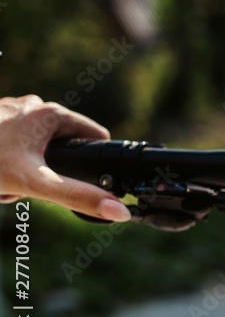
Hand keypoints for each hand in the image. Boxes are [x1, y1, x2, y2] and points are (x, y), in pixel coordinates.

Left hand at [0, 95, 130, 221]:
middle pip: (62, 145)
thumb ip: (78, 197)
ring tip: (3, 180)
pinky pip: (12, 144)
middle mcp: (34, 105)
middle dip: (46, 171)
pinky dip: (5, 162)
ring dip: (24, 169)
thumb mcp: (35, 185)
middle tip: (24, 183)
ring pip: (35, 147)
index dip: (91, 162)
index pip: (95, 136)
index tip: (70, 180)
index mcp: (53, 114)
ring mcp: (11, 109)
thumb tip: (121, 210)